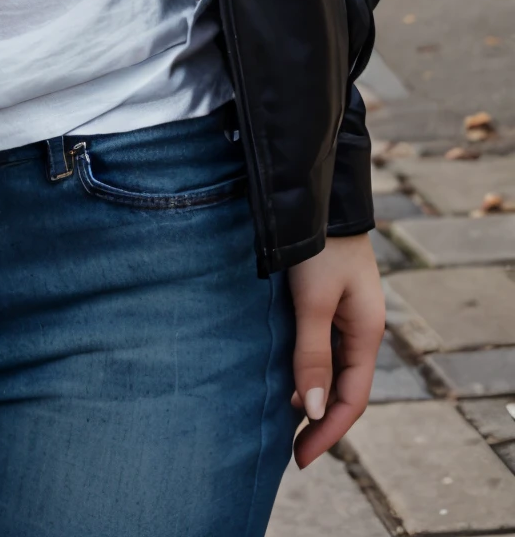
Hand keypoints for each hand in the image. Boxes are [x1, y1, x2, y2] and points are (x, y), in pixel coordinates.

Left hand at [286, 233, 383, 466]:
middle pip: (344, 386)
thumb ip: (312, 355)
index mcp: (366, 331)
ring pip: (331, 366)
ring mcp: (344, 311)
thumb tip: (313, 412)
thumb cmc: (317, 244)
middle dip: (320, 420)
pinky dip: (305, 367)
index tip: (301, 458)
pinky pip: (320, 344)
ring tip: (282, 418)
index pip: (352, 398)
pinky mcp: (326, 296)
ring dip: (311, 393)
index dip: (328, 432)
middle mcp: (359, 325)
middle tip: (290, 448)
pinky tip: (285, 376)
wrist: (314, 191)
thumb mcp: (313, 301)